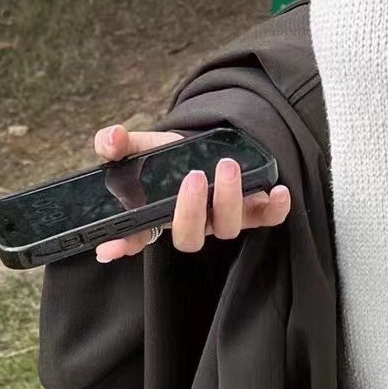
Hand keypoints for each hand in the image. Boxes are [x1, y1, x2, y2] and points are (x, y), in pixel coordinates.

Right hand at [91, 123, 290, 261]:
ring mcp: (221, 220)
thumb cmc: (170, 155)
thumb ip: (119, 145)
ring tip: (227, 167)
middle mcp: (191, 224)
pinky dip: (276, 210)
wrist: (207, 146)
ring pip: (227, 228)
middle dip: (191, 211)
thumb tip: (109, 140)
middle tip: (195, 177)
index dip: (124, 245)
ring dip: (229, 199)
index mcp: (158, 215)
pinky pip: (266, 220)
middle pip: (190, 237)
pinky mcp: (252, 212)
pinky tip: (278, 190)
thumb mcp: (141, 146)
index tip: (108, 248)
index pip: (137, 237)